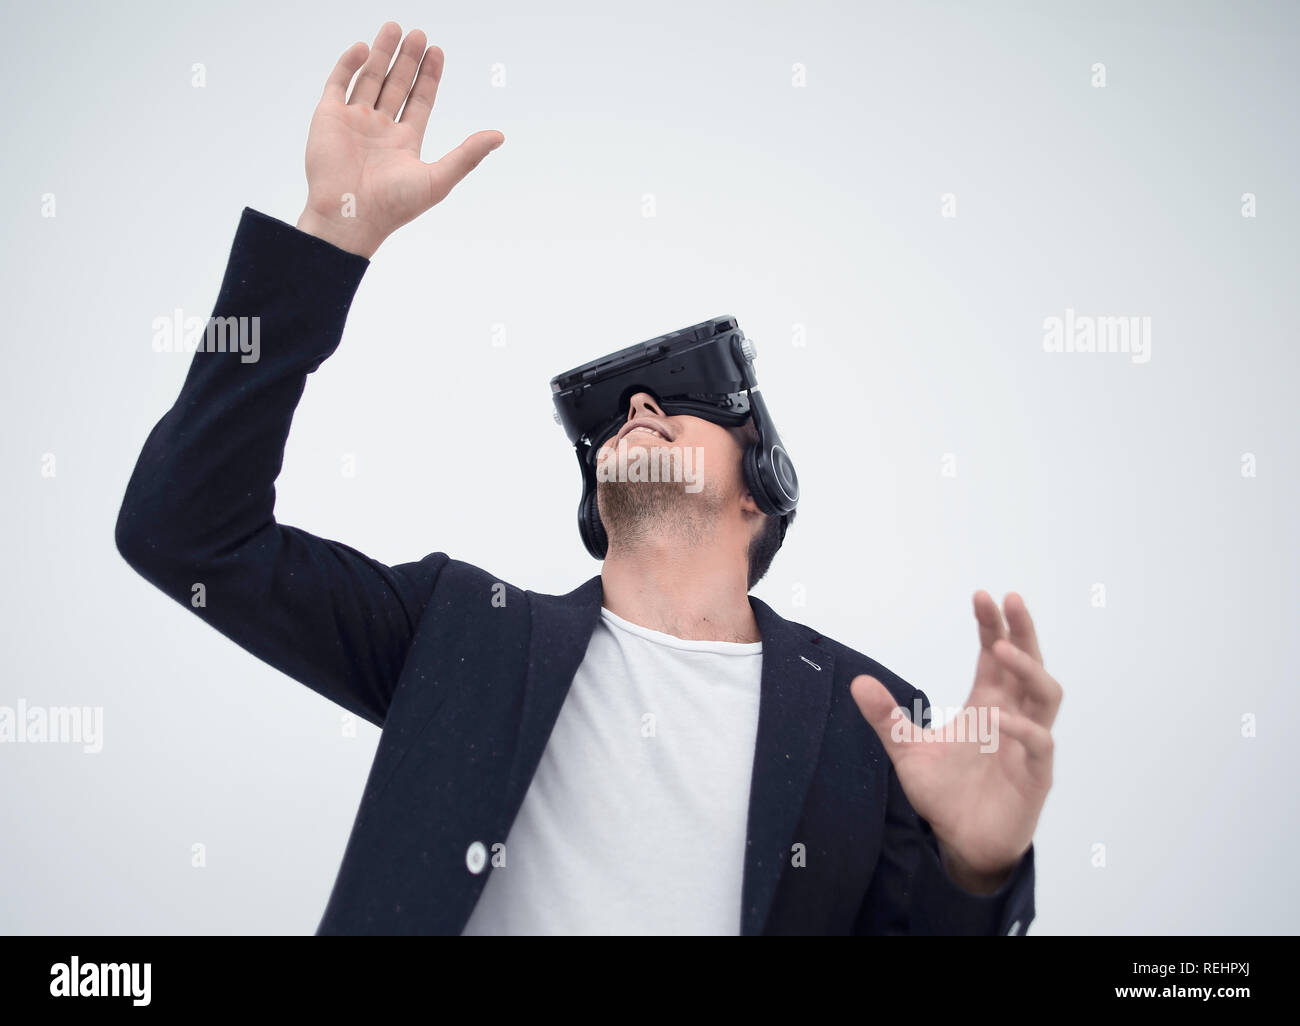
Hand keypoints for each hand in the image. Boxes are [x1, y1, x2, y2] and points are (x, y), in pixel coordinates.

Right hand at [296, 22, 503, 256]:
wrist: (350, 216)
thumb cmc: (394, 206)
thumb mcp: (438, 178)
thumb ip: (468, 155)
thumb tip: (500, 136)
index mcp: (404, 142)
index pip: (419, 100)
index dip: (429, 76)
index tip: (437, 51)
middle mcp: (379, 129)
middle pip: (396, 84)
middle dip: (408, 59)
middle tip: (419, 33)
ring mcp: (353, 121)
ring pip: (369, 78)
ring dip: (382, 53)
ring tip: (395, 27)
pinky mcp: (328, 118)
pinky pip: (338, 83)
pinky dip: (349, 64)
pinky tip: (364, 48)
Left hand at [850, 592, 1060, 891]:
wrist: (959, 843)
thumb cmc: (944, 793)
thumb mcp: (907, 749)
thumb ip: (886, 717)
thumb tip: (858, 681)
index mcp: (988, 704)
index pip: (996, 656)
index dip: (992, 625)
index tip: (982, 596)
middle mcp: (1012, 717)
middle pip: (1029, 663)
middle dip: (1022, 631)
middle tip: (1009, 600)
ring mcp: (1028, 745)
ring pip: (1046, 696)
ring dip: (1028, 669)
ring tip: (1001, 649)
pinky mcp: (1035, 776)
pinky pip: (1039, 744)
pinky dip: (1022, 729)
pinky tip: (996, 719)